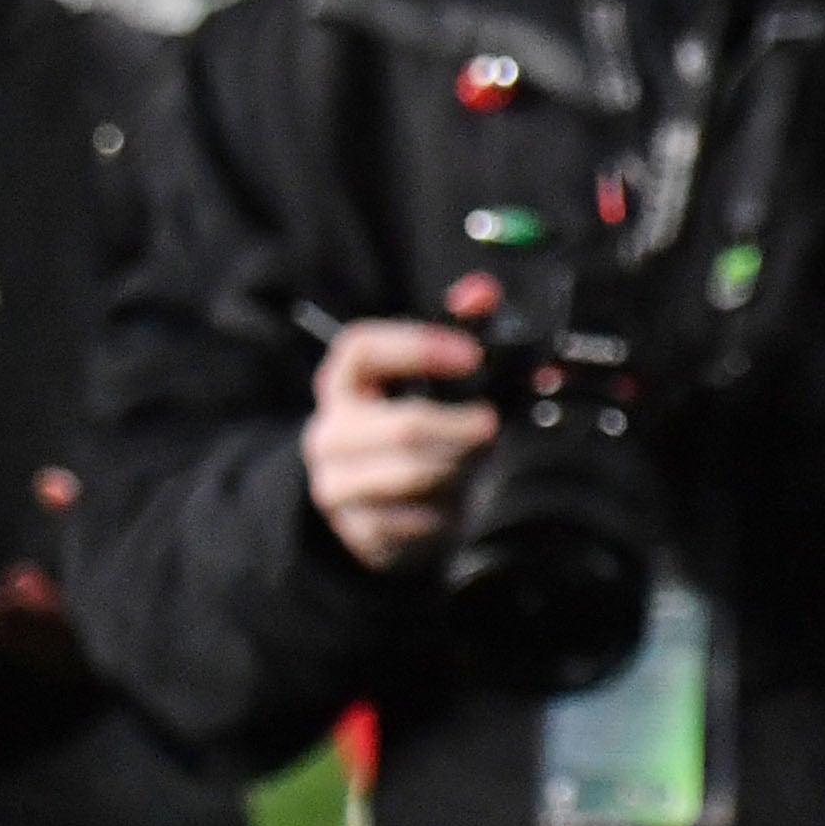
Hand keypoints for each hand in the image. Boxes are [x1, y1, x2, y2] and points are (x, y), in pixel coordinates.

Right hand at [304, 318, 492, 571]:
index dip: (418, 346)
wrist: (365, 505)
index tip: (472, 353)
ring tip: (478, 464)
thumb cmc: (406, 427)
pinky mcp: (362, 533)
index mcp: (343, 385)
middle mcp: (331, 434)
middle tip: (493, 425)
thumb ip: (457, 330)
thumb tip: (482, 292)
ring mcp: (339, 486)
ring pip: (416, 477)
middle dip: (463, 427)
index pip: (360, 351)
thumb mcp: (424, 381)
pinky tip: (459, 501)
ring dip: (462, 470)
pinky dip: (452, 511)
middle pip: (404, 426)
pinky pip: (421, 522)